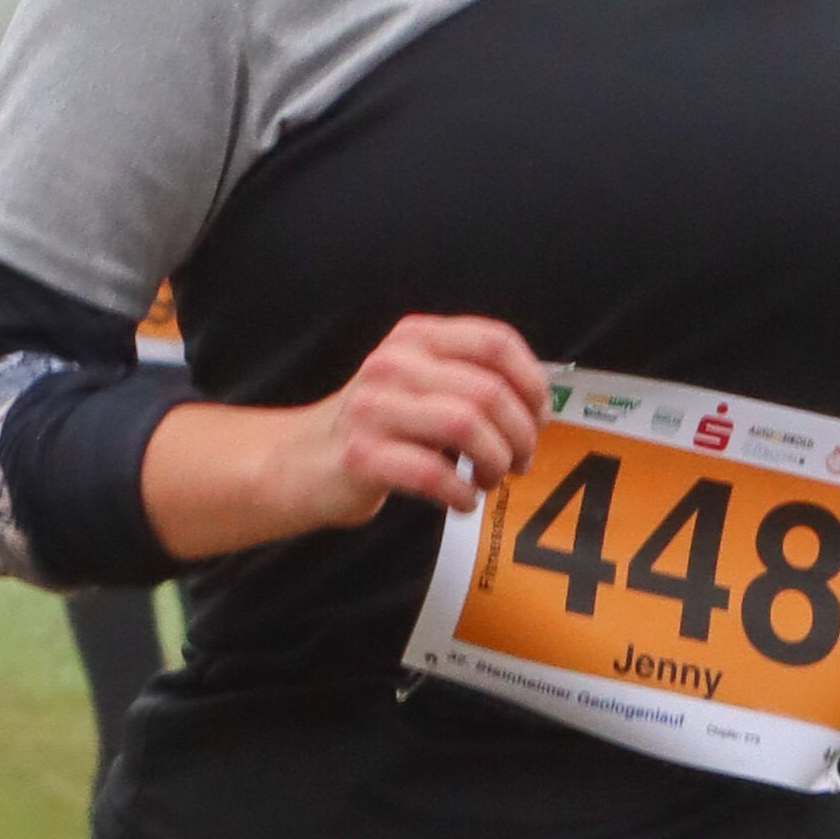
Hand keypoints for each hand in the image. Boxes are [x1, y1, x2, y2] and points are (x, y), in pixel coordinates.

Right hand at [140, 313, 547, 560]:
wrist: (299, 462)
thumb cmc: (377, 428)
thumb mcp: (417, 382)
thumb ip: (468, 379)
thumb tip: (537, 405)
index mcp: (415, 337)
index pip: (494, 341)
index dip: (532, 381)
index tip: (539, 416)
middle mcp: (393, 364)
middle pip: (488, 390)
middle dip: (520, 434)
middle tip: (519, 462)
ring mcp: (373, 408)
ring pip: (466, 426)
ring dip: (494, 462)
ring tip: (489, 480)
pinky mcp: (361, 456)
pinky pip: (433, 473)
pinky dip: (461, 493)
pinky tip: (461, 501)